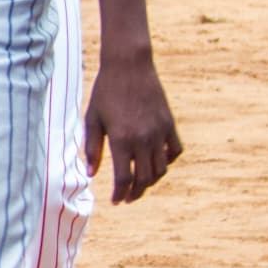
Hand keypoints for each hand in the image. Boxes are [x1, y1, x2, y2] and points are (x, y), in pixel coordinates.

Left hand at [83, 49, 180, 203]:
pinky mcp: (170, 124)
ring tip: (140, 184)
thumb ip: (92, 148)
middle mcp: (143, 139)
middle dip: (136, 193)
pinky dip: (168, 162)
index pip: (124, 179)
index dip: (120, 194)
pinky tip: (156, 164)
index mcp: (121, 139)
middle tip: (128, 198)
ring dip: (151, 181)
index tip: (116, 201)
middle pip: (144, 178)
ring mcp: (159, 132)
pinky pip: (175, 151)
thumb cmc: (105, 92)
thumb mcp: (92, 119)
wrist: (129, 66)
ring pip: (161, 168)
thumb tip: (92, 174)